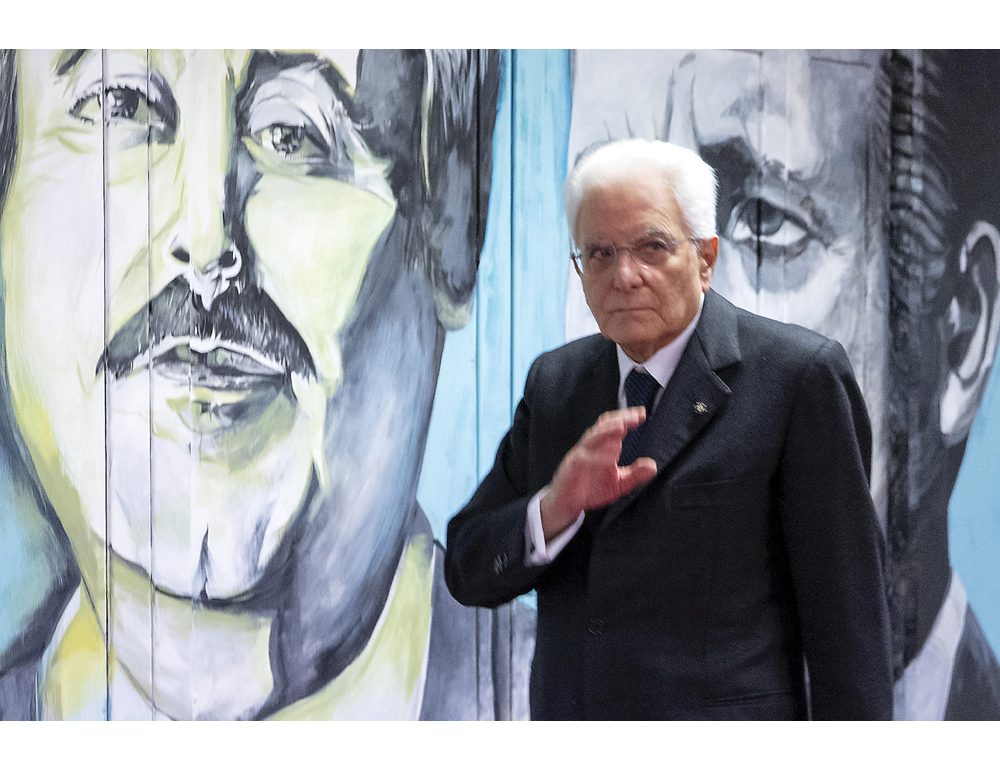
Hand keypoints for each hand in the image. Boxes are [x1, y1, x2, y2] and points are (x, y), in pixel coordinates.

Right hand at [540, 407, 656, 540]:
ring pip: (592, 437)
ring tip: (622, 427)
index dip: (627, 418)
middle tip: (635, 417)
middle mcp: (591, 447)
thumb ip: (635, 475)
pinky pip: (583, 458)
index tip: (642, 414)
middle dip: (620, 419)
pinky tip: (611, 457)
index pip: (614, 426)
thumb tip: (653, 466)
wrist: (567, 504)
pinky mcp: (571, 467)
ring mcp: (580, 455)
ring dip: (607, 431)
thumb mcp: (619, 484)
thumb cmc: (591, 490)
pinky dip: (597, 457)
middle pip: (603, 426)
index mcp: (602, 447)